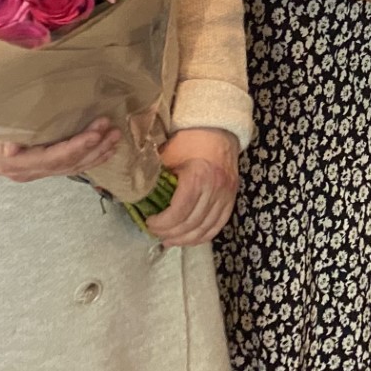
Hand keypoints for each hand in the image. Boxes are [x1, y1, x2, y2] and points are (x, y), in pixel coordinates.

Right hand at [0, 119, 119, 180]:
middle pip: (69, 164)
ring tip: (116, 138)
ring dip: (97, 154)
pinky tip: (104, 150)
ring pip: (73, 168)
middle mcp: (30, 172)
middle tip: (114, 130)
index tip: (98, 131)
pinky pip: (69, 167)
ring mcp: (36, 173)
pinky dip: (89, 158)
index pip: (55, 157)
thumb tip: (12, 148)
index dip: (78, 145)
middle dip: (94, 148)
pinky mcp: (40, 169)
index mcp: (17, 163)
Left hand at [146, 127, 239, 246]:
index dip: (161, 224)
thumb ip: (156, 178)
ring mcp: (226, 195)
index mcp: (197, 177)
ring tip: (170, 240)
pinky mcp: (232, 198)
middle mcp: (215, 188)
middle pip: (191, 224)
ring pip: (205, 229)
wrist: (218, 130)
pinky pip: (218, 225)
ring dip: (185, 239)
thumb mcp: (169, 156)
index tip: (149, 222)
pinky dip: (203, 236)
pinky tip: (189, 238)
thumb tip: (138, 199)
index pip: (178, 213)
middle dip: (170, 233)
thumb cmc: (190, 141)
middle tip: (156, 233)